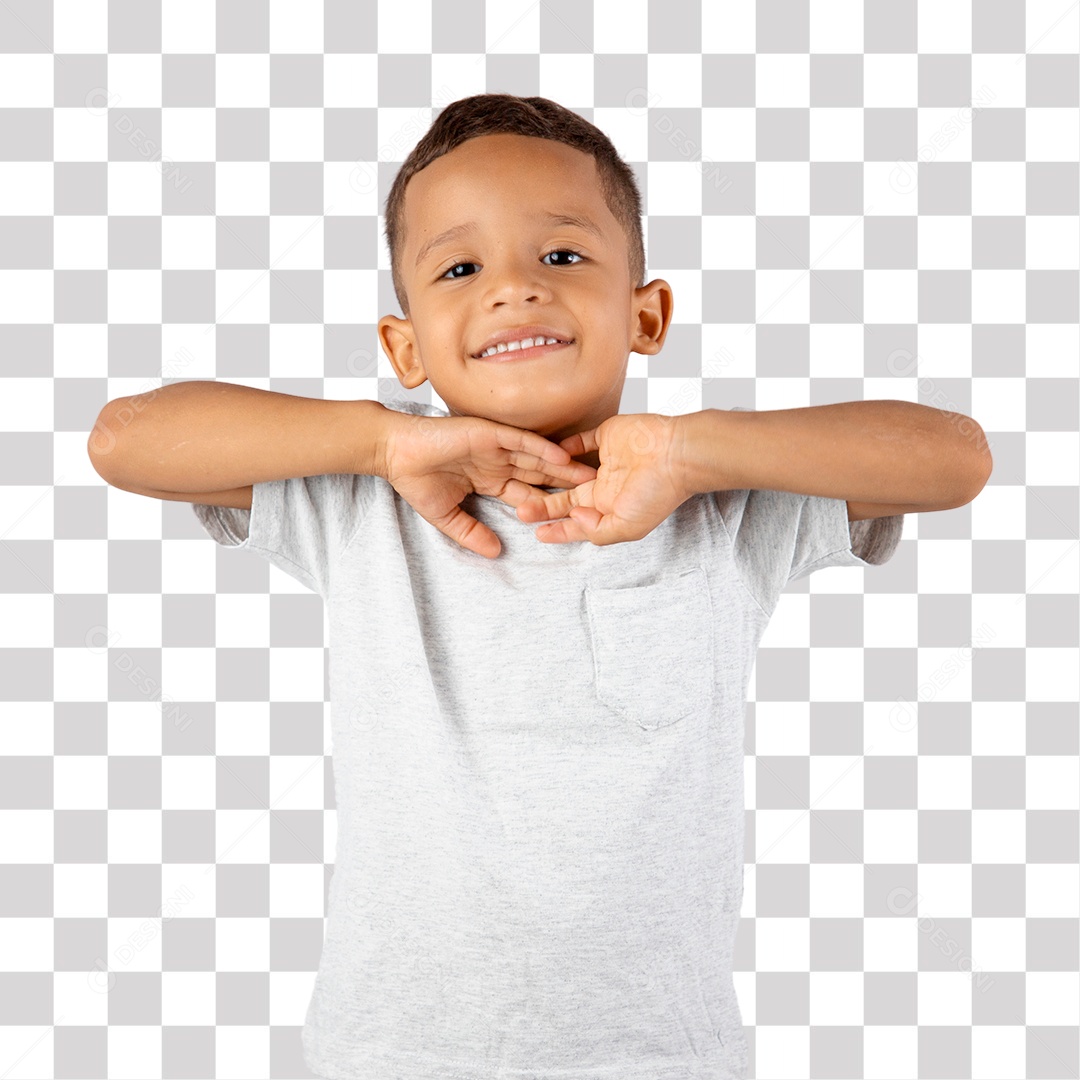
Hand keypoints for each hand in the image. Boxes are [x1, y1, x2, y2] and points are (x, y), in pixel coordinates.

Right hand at [381, 411, 597, 558]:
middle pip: (540, 476)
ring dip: (563, 467)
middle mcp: (498, 463)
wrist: (395, 451)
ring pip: (537, 458)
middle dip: (567, 486)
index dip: (549, 505)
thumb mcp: (447, 517)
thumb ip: (471, 534)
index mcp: (491, 481)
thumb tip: (496, 554)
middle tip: (598, 495)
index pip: (526, 495)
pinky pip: (522, 441)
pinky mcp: (490, 433)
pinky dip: (542, 449)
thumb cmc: (416, 480)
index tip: (574, 518)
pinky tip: (562, 458)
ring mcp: (496, 447)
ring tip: (591, 476)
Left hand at [514, 413, 690, 545]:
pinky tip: (548, 452)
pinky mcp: (607, 436)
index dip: (558, 531)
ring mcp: (606, 462)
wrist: (677, 455)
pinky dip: (566, 445)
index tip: (538, 534)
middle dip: (544, 506)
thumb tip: (573, 518)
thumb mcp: (627, 527)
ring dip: (549, 478)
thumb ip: (596, 531)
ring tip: (524, 482)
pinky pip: (582, 441)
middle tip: (519, 510)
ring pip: (569, 472)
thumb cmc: (658, 493)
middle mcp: (606, 488)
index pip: (578, 524)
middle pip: (567, 499)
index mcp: (611, 510)